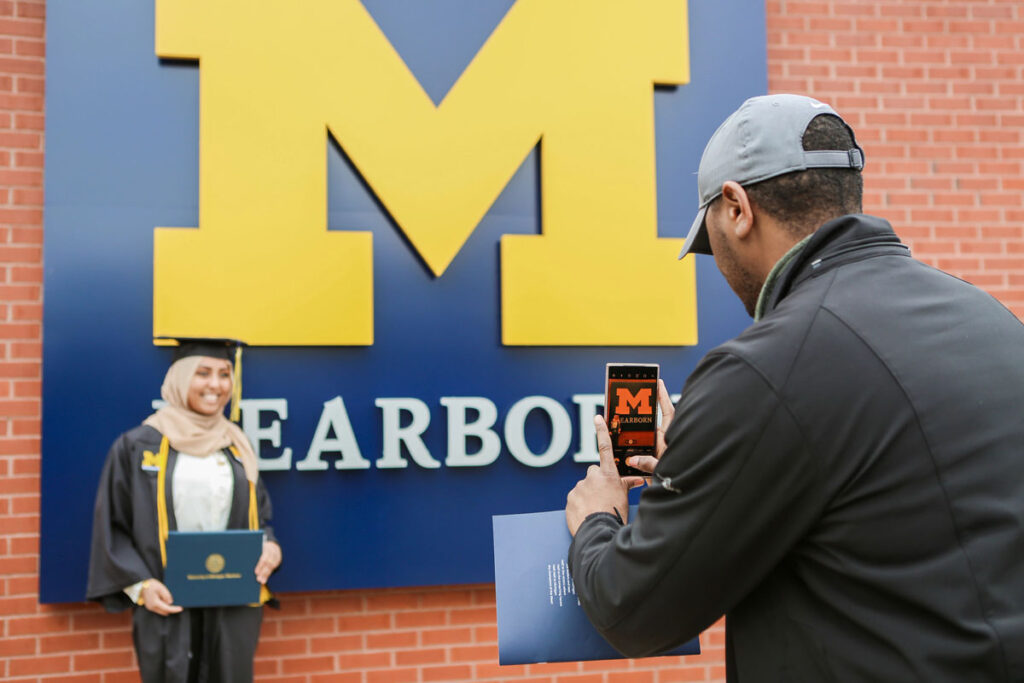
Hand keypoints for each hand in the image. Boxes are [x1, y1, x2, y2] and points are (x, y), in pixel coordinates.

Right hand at [140, 579, 181, 615]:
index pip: (167, 609)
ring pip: (161, 610)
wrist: (140, 584)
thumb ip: (166, 596)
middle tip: (178, 605)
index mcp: (155, 603)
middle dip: (171, 609)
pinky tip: (165, 600)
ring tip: (171, 601)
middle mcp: (152, 607)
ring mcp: (150, 607)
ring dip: (167, 607)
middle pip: (164, 611)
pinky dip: (163, 606)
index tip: (181, 609)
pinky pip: (158, 608)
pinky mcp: (149, 605)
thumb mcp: (161, 588)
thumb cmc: (151, 585)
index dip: (175, 609)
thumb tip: (170, 603)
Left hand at [255, 540, 281, 584]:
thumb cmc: (259, 546)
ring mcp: (277, 554)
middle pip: (268, 562)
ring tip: (262, 581)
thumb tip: (242, 562)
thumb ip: (251, 553)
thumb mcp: (255, 547)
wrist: (272, 543)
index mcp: (266, 546)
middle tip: (258, 579)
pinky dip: (270, 573)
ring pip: (272, 566)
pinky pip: (275, 567)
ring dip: (267, 574)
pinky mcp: (279, 559)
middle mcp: (272, 550)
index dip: (260, 565)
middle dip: (263, 572)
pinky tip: (265, 579)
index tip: (256, 572)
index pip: (263, 557)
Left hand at [566, 415, 639, 535]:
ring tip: (596, 509)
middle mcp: (592, 477)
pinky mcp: (570, 497)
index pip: (606, 448)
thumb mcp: (625, 498)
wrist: (599, 531)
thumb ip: (627, 485)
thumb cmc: (615, 515)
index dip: (602, 431)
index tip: (597, 418)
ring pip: (584, 486)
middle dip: (597, 481)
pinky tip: (587, 513)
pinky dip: (580, 504)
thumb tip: (636, 479)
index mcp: (608, 475)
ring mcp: (580, 486)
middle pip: (594, 473)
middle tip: (603, 496)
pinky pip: (576, 498)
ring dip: (589, 494)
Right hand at [625, 379, 674, 476]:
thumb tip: (633, 459)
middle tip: (637, 395)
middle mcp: (666, 442)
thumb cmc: (676, 482)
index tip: (658, 382)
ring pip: (647, 434)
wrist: (679, 495)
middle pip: (655, 420)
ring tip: (625, 418)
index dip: (663, 397)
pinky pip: (643, 448)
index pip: (668, 413)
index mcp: (670, 439)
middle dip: (647, 409)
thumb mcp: (661, 471)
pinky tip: (625, 445)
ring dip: (638, 429)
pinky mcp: (655, 459)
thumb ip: (647, 464)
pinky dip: (635, 446)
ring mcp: (660, 449)